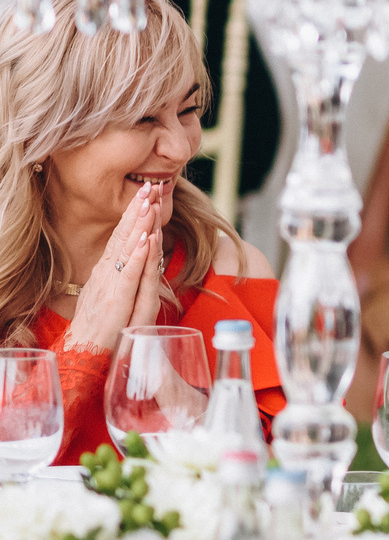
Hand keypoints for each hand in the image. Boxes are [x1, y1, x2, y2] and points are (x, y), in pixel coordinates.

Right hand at [65, 182, 167, 354]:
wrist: (86, 353)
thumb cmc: (105, 325)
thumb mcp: (120, 292)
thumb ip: (131, 273)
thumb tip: (146, 252)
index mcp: (110, 270)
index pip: (124, 236)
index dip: (135, 214)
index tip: (148, 191)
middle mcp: (109, 273)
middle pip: (125, 237)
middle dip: (138, 211)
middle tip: (150, 186)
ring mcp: (112, 286)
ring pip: (128, 251)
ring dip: (140, 226)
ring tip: (149, 204)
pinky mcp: (117, 302)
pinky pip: (129, 276)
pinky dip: (139, 257)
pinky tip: (146, 240)